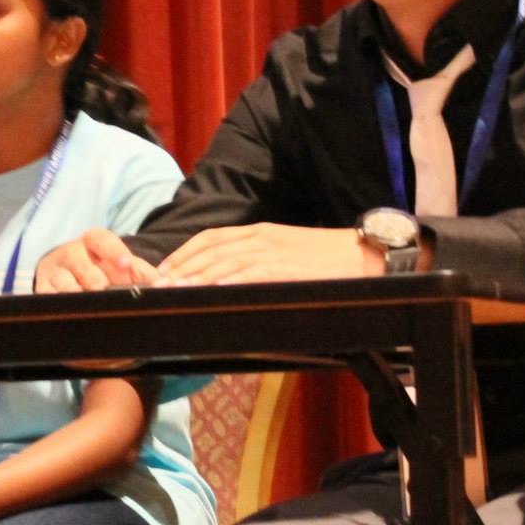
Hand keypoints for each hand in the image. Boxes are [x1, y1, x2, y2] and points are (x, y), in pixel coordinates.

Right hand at [34, 228, 159, 292]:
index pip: (102, 239)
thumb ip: (143, 272)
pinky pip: (48, 296)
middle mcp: (71, 252)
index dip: (114, 250)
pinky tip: (71, 311)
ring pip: (63, 280)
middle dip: (94, 278)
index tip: (126, 264)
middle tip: (104, 289)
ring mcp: (54, 270)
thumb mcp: (122, 266)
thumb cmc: (102, 269)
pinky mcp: (42, 287)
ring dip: (76, 293)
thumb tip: (164, 284)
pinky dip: (60, 304)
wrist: (68, 274)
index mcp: (93, 241)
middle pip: (79, 261)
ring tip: (88, 303)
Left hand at [154, 223, 379, 285]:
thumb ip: (258, 261)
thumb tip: (230, 280)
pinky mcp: (289, 268)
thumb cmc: (328, 259)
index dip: (184, 253)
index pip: (211, 237)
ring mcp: (275, 251)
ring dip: (197, 277)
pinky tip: (212, 293)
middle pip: (211, 249)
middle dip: (181, 267)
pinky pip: (252, 274)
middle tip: (158, 284)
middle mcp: (262, 237)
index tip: (164, 269)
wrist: (367, 255)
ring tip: (174, 291)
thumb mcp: (287, 252)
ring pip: (226, 262)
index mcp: (260, 231)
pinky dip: (230, 282)